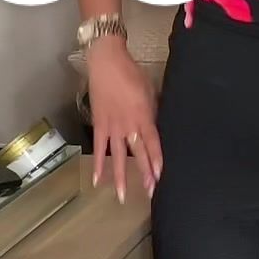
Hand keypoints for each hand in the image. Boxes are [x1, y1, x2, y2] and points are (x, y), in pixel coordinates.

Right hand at [87, 36, 163, 204]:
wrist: (106, 61)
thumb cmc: (131, 73)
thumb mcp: (149, 90)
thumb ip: (152, 110)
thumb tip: (156, 126)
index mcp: (143, 115)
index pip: (153, 142)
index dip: (157, 160)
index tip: (161, 176)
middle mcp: (128, 124)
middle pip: (138, 153)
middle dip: (145, 173)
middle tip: (150, 193)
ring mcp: (112, 126)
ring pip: (118, 156)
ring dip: (121, 176)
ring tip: (122, 196)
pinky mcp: (99, 124)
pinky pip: (99, 148)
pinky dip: (97, 164)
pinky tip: (97, 180)